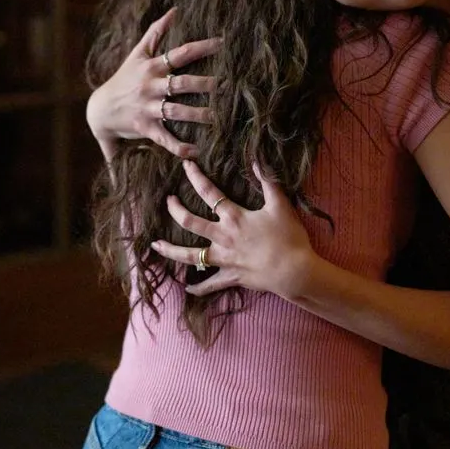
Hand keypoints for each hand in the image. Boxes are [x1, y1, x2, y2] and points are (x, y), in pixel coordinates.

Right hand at [86, 7, 220, 158]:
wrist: (99, 110)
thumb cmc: (123, 78)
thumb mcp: (137, 53)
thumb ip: (156, 31)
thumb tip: (174, 10)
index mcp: (153, 66)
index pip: (181, 53)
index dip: (202, 47)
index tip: (224, 43)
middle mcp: (152, 86)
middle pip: (182, 83)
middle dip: (205, 83)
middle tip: (230, 84)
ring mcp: (148, 108)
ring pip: (177, 111)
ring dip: (199, 115)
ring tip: (220, 118)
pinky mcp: (145, 128)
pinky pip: (164, 138)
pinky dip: (179, 146)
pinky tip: (197, 151)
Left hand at [151, 160, 315, 299]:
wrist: (293, 271)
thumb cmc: (289, 237)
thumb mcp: (280, 205)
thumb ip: (268, 181)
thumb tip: (257, 159)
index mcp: (234, 217)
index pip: (209, 193)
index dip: (196, 177)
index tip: (185, 166)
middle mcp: (223, 237)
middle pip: (191, 222)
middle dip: (176, 210)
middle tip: (168, 201)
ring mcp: (224, 259)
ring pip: (191, 255)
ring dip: (171, 250)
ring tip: (156, 245)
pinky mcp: (231, 276)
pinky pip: (210, 284)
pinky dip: (198, 288)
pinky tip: (188, 289)